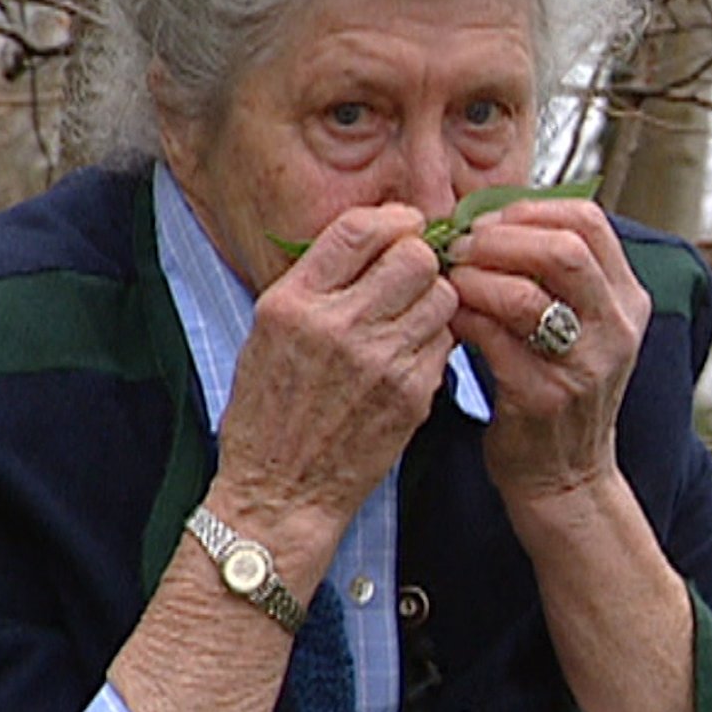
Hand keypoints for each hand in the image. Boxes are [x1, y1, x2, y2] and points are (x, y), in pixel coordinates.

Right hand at [214, 204, 458, 561]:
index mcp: (293, 303)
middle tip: (413, 274)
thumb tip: (369, 239)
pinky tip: (413, 353)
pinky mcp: (411, 394)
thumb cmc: (267, 415)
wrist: (280, 492)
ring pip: (441, 295)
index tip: (403, 226)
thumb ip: (313, 284)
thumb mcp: (266, 334)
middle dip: (420, 258)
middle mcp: (337, 325)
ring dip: (433, 298)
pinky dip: (436, 339)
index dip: (393, 220)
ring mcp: (378, 361)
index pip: (359, 229)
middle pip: (413, 255)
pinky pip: (445, 341)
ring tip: (412, 316)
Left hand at [446, 199, 650, 543]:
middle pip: (564, 248)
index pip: (589, 222)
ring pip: (527, 294)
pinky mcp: (544, 398)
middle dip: (500, 237)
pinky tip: (448, 316)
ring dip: (476, 277)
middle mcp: (615, 329)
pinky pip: (494, 339)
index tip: (490, 220)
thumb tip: (490, 217)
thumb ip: (553, 276)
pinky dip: (463, 317)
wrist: (565, 479)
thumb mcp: (580, 329)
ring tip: (450, 278)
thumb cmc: (559, 391)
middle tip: (461, 245)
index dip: (531, 210)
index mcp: (627, 301)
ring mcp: (584, 366)